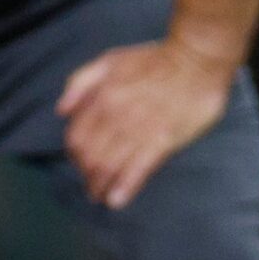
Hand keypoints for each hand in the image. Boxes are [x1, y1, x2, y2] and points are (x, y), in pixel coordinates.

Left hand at [56, 38, 234, 209]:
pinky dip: (125, 188)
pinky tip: (117, 200)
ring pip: (110, 166)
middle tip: (92, 185)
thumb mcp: (110, 60)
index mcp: (102, 97)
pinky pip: (138, 170)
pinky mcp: (162, 141)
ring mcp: (139, 130)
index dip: (75, 155)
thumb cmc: (155, 58)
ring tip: (101, 197)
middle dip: (87, 175)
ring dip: (101, 186)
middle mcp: (116, 117)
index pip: (77, 137)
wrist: (196, 59)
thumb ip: (81, 82)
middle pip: (91, 156)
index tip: (80, 163)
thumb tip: (61, 110)